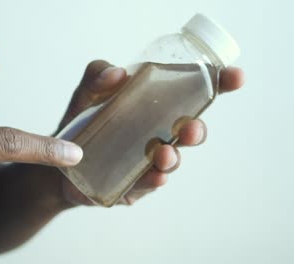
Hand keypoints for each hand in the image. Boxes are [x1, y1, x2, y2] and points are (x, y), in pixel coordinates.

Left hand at [56, 60, 244, 204]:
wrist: (58, 161)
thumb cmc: (80, 122)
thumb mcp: (86, 94)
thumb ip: (97, 76)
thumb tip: (118, 72)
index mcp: (154, 107)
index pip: (192, 95)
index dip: (217, 85)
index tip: (235, 76)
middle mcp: (158, 133)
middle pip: (190, 131)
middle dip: (197, 131)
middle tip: (191, 128)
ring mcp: (148, 161)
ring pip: (172, 161)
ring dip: (173, 158)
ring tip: (164, 154)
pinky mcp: (133, 185)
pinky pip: (147, 184)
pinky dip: (153, 180)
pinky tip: (154, 177)